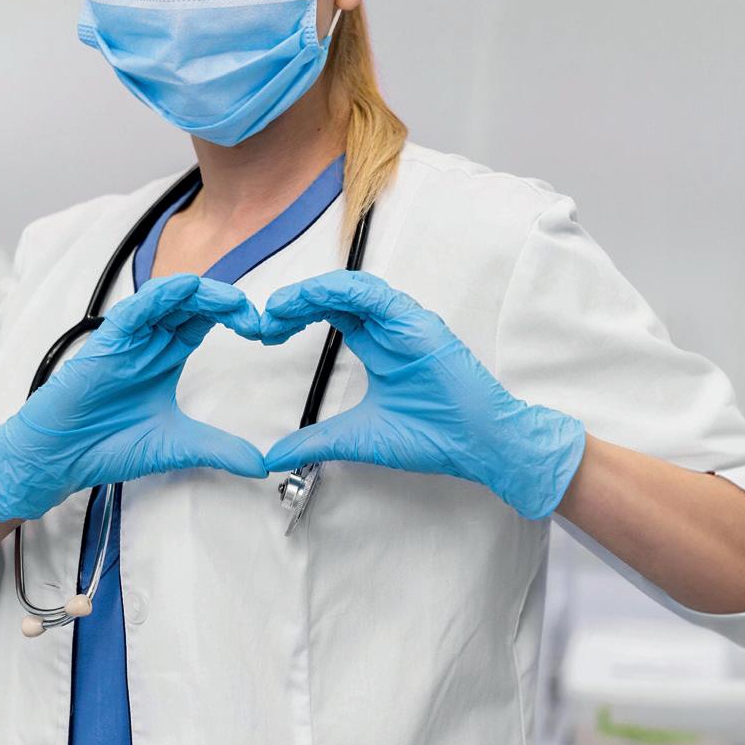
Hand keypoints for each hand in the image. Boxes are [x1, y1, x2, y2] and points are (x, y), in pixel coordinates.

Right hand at [0, 273, 266, 522]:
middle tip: (258, 320)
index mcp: (166, 355)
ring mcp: (130, 336)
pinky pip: (137, 307)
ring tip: (234, 304)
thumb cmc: (107, 445)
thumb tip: (261, 464)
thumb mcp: (178, 446)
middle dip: (229, 303)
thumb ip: (220, 450)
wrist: (60, 458)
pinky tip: (185, 290)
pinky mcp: (108, 340)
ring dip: (204, 293)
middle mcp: (150, 339)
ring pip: (169, 296)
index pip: (207, 319)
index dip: (238, 317)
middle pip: (195, 302)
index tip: (267, 332)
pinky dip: (162, 295)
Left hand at [257, 270, 586, 518]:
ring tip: (280, 306)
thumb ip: (316, 441)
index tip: (265, 332)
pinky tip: (315, 298)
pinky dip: (342, 291)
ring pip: (351, 288)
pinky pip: (376, 295)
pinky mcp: (419, 324)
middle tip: (264, 319)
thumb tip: (273, 456)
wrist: (480, 447)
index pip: (331, 315)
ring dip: (312, 292)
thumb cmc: (433, 437)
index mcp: (378, 346)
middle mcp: (390, 328)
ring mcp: (405, 323)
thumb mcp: (359, 438)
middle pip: (335, 298)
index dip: (295, 316)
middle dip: (295, 302)